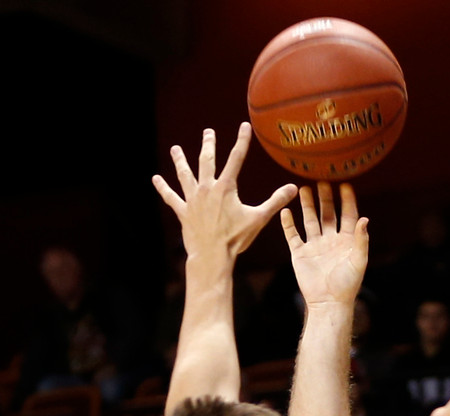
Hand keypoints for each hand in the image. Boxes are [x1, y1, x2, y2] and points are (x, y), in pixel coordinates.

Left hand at [152, 124, 297, 263]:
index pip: (236, 158)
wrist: (212, 255)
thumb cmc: (235, 239)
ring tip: (175, 149)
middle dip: (208, 145)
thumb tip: (294, 189)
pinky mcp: (183, 212)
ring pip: (185, 175)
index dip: (241, 141)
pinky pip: (171, 197)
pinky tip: (155, 179)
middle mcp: (207, 188)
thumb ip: (275, 202)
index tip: (244, 126)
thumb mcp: (258, 219)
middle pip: (207, 161)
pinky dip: (163, 188)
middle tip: (208, 132)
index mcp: (226, 187)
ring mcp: (193, 199)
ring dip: (180, 161)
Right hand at [281, 182, 368, 309]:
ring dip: (307, 206)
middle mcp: (330, 240)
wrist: (328, 303)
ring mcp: (314, 246)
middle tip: (321, 181)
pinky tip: (285, 211)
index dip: (347, 200)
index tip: (345, 184)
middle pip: (327, 214)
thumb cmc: (347, 285)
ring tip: (303, 189)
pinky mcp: (300, 254)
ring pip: (309, 220)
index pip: (347, 215)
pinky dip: (288, 224)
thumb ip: (361, 240)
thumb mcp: (358, 261)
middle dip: (325, 198)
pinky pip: (292, 235)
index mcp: (346, 241)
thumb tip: (364, 218)